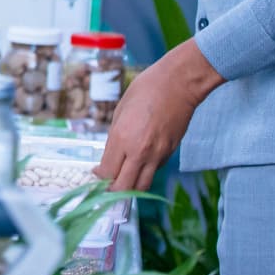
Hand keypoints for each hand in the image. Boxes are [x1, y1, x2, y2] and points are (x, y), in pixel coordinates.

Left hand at [95, 38, 222, 193]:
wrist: (178, 84)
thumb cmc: (145, 90)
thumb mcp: (120, 111)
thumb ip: (115, 137)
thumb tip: (112, 155)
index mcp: (122, 138)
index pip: (108, 172)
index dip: (99, 178)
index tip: (96, 174)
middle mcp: (139, 152)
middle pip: (124, 187)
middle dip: (113, 190)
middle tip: (107, 185)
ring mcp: (157, 155)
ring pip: (141, 186)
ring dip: (130, 187)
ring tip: (122, 179)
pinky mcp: (170, 154)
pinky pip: (153, 172)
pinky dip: (144, 173)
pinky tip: (138, 163)